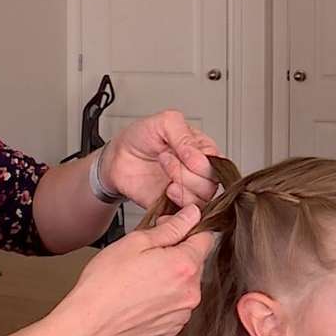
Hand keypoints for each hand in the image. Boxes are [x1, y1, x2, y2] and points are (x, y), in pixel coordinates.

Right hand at [53, 204, 214, 335]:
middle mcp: (190, 292)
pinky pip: (177, 304)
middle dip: (177, 252)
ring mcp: (182, 313)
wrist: (89, 323)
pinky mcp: (172, 327)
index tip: (169, 230)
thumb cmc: (105, 283)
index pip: (206, 238)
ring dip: (171, 276)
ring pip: (186, 283)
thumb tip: (192, 215)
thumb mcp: (136, 242)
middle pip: (196, 261)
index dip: (187, 228)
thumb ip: (171, 227)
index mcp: (184, 266)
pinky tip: (142, 295)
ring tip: (141, 277)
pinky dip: (165, 297)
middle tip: (147, 254)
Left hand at [100, 110, 219, 208]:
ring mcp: (188, 189)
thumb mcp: (164, 122)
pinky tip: (166, 192)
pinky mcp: (176, 205)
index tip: (180, 153)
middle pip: (212, 182)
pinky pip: (188, 213)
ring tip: (166, 176)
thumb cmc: (140, 137)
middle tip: (165, 159)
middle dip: (187, 172)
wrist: (118, 158)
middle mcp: (199, 171)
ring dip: (183, 187)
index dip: (201, 161)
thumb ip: (185, 135)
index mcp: (202, 149)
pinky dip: (178, 204)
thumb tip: (200, 156)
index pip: (218, 162)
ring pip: (204, 199)